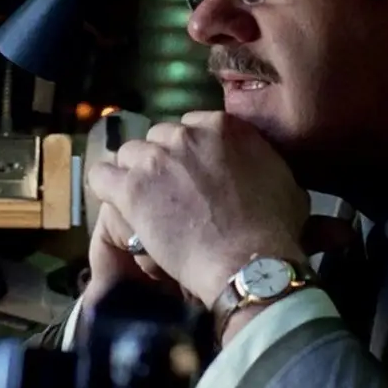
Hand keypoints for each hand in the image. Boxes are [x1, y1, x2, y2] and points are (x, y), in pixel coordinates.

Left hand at [87, 111, 309, 308]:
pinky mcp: (131, 187)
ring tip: (144, 203)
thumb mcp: (287, 184)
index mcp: (224, 126)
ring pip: (129, 154)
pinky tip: (116, 204)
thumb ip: (264, 163)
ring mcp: (156, 158)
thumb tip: (263, 168)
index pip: (191, 125)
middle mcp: (186, 134)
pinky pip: (101, 176)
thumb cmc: (275, 229)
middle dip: (162, 162)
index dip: (189, 152)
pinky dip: (106, 188)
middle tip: (170, 193)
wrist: (249, 261)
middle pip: (158, 137)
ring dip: (134, 175)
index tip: (192, 175)